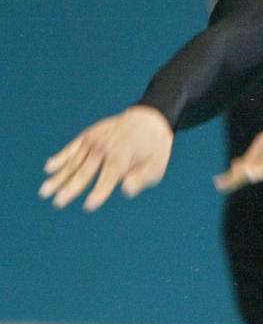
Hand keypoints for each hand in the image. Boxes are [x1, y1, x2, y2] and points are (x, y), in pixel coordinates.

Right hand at [40, 105, 173, 210]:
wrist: (149, 118)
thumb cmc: (154, 149)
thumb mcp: (157, 165)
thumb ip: (142, 178)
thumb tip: (126, 189)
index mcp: (123, 157)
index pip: (109, 176)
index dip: (100, 191)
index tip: (90, 205)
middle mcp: (106, 148)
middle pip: (86, 170)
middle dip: (72, 186)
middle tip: (58, 202)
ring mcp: (95, 140)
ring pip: (74, 161)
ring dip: (59, 176)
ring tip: (45, 192)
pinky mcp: (88, 135)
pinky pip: (72, 147)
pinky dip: (61, 156)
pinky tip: (49, 167)